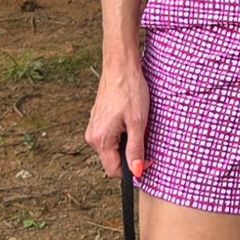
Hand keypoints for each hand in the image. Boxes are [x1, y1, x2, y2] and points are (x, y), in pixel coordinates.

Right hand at [86, 63, 150, 180]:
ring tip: (136, 125)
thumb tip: (136, 172)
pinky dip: (121, 133)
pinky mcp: (97, 119)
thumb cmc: (130, 91)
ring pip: (112, 148)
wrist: (121, 67)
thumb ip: (136, 150)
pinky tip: (129, 119)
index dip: (132, 169)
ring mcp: (93, 127)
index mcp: (100, 140)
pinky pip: (109, 136)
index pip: (114, 170)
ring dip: (126, 143)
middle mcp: (93, 136)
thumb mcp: (138, 123)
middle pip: (112, 159)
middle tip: (143, 137)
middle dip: (129, 154)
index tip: (147, 159)